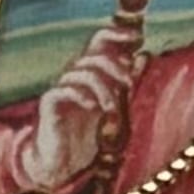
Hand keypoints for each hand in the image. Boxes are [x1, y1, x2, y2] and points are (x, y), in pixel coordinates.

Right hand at [21, 34, 140, 193]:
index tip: (138, 37)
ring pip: (84, 72)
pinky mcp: (50, 102)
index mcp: (91, 70)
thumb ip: (126, 82)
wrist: (63, 160)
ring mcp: (62, 86)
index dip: (118, 33)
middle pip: (96, 54)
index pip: (101, 39)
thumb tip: (144, 56)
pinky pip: (65, 90)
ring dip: (104, 88)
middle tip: (129, 85)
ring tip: (111, 109)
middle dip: (116, 67)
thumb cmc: (88, 132)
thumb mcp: (114, 105)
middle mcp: (76, 74)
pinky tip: (93, 109)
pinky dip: (82, 96)